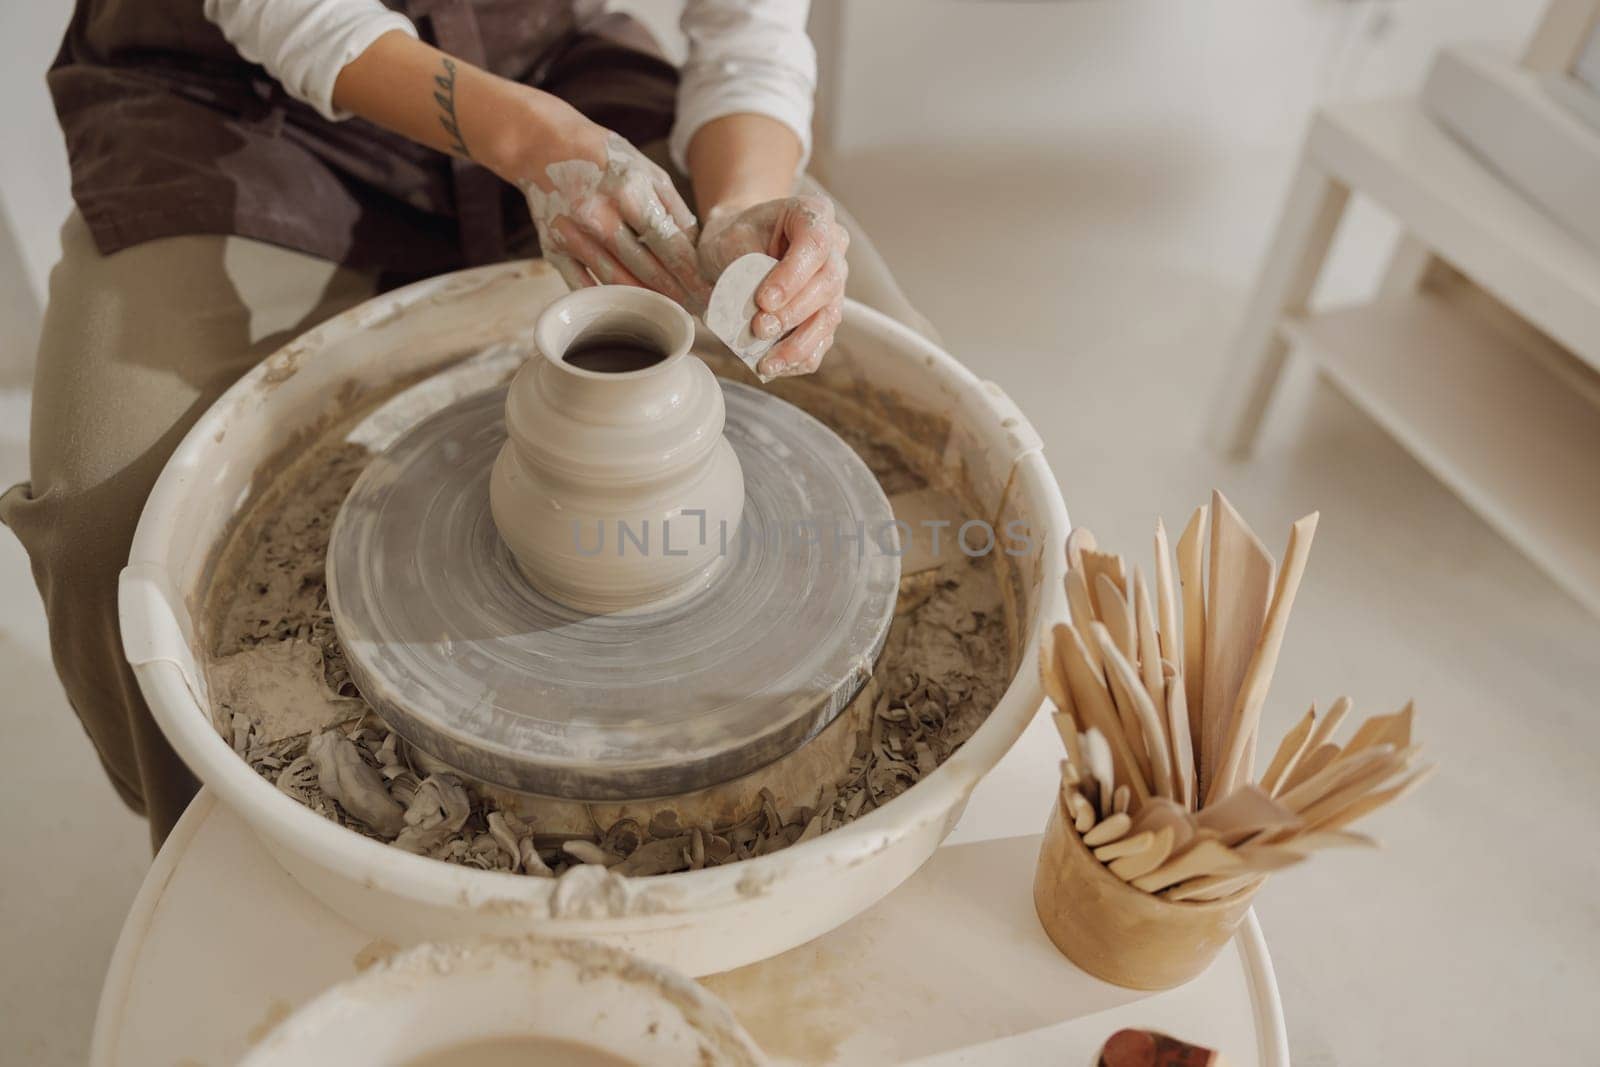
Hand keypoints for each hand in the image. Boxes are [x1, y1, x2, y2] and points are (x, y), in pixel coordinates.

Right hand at [499, 105, 709, 312]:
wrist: (543, 145)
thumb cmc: (605, 159)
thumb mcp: (647, 171)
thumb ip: (675, 210)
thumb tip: (698, 251)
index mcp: (628, 193)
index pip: (671, 246)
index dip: (693, 275)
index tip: (711, 293)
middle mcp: (598, 216)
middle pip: (647, 269)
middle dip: (678, 294)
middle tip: (699, 311)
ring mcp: (572, 235)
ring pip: (618, 283)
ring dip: (648, 302)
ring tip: (672, 313)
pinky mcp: (552, 249)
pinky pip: (583, 287)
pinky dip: (607, 302)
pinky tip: (630, 311)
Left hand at [697, 195, 848, 377]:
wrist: (738, 245)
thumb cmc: (735, 235)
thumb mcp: (730, 236)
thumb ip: (744, 264)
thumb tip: (756, 308)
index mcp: (814, 215)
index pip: (814, 244)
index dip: (792, 276)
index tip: (764, 300)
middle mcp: (834, 248)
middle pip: (828, 284)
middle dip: (793, 313)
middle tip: (759, 329)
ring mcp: (834, 283)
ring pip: (830, 317)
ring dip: (798, 344)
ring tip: (767, 361)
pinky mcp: (826, 313)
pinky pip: (823, 340)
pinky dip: (800, 357)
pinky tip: (776, 366)